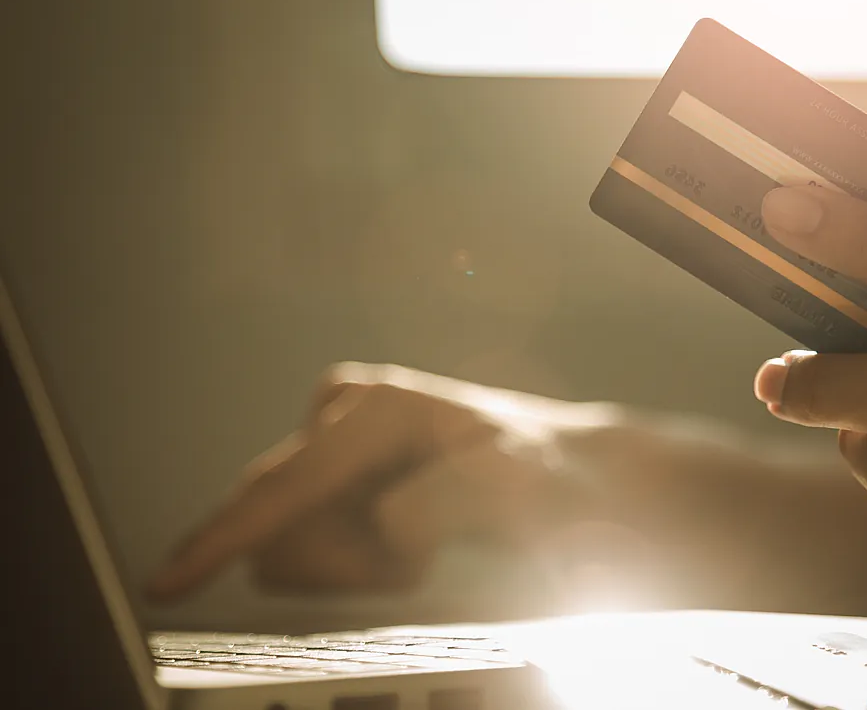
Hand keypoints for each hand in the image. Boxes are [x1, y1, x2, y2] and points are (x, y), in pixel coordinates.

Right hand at [146, 363, 620, 600]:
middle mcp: (345, 413)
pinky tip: (411, 543)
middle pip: (282, 523)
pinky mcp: (341, 475)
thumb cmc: (549, 479)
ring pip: (294, 543)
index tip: (169, 584)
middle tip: (419, 560)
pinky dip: (361, 566)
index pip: (288, 485)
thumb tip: (383, 523)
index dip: (225, 538)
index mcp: (378, 408)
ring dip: (354, 567)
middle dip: (340, 564)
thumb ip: (442, 503)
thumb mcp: (515, 490)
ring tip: (424, 547)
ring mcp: (339, 444)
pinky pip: (313, 546)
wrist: (571, 479)